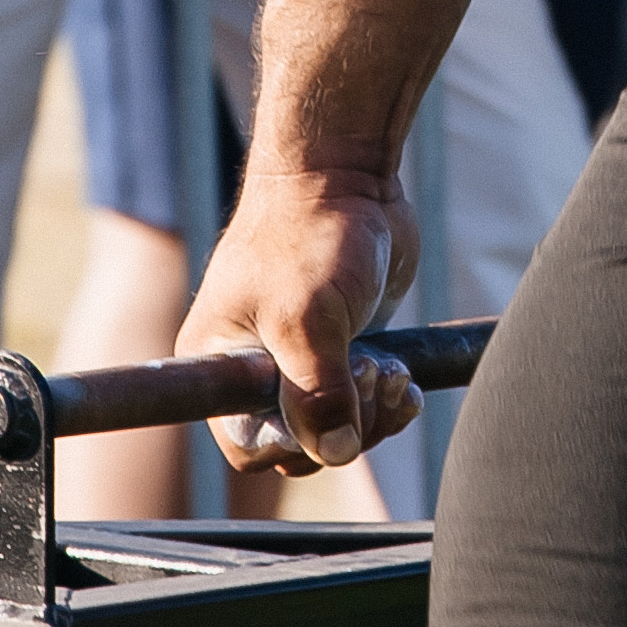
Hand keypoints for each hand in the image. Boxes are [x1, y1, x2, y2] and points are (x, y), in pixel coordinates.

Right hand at [177, 159, 428, 478]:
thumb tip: (337, 452)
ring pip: (339, 426)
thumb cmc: (309, 234)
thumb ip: (317, 393)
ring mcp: (301, 359)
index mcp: (220, 364)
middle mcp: (254, 368)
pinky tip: (406, 379)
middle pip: (303, 443)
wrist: (346, 174)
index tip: (333, 406)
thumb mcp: (307, 319)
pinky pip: (364, 402)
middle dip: (348, 424)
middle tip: (371, 373)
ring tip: (391, 370)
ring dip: (375, 412)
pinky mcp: (342, 347)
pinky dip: (389, 398)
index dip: (297, 442)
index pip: (251, 445)